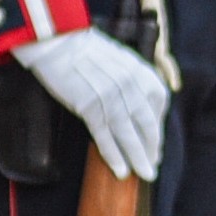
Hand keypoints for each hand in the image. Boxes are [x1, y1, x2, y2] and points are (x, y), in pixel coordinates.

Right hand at [14, 28, 168, 181]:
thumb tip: (141, 108)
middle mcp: (131, 85)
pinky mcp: (89, 105)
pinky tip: (121, 169)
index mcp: (142, 72)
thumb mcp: (121, 61)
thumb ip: (135, 82)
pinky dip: (113, 154)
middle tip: (152, 167)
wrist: (57, 41)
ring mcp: (111, 96)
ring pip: (128, 134)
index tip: (155, 146)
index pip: (158, 107)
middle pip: (146, 124)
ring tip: (142, 173)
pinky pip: (104, 135)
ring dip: (136, 157)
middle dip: (151, 149)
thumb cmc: (86, 51)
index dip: (157, 130)